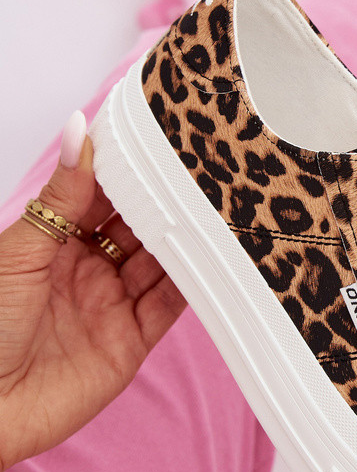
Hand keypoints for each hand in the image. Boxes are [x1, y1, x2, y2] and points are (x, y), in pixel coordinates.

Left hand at [0, 111, 185, 470]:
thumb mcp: (21, 249)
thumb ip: (62, 194)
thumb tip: (78, 130)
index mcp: (55, 241)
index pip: (102, 195)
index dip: (130, 170)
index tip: (163, 139)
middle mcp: (87, 269)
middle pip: (138, 227)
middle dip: (166, 201)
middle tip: (204, 170)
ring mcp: (111, 305)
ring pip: (160, 263)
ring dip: (186, 239)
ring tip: (219, 207)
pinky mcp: (131, 341)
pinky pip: (169, 306)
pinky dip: (193, 284)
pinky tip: (213, 259)